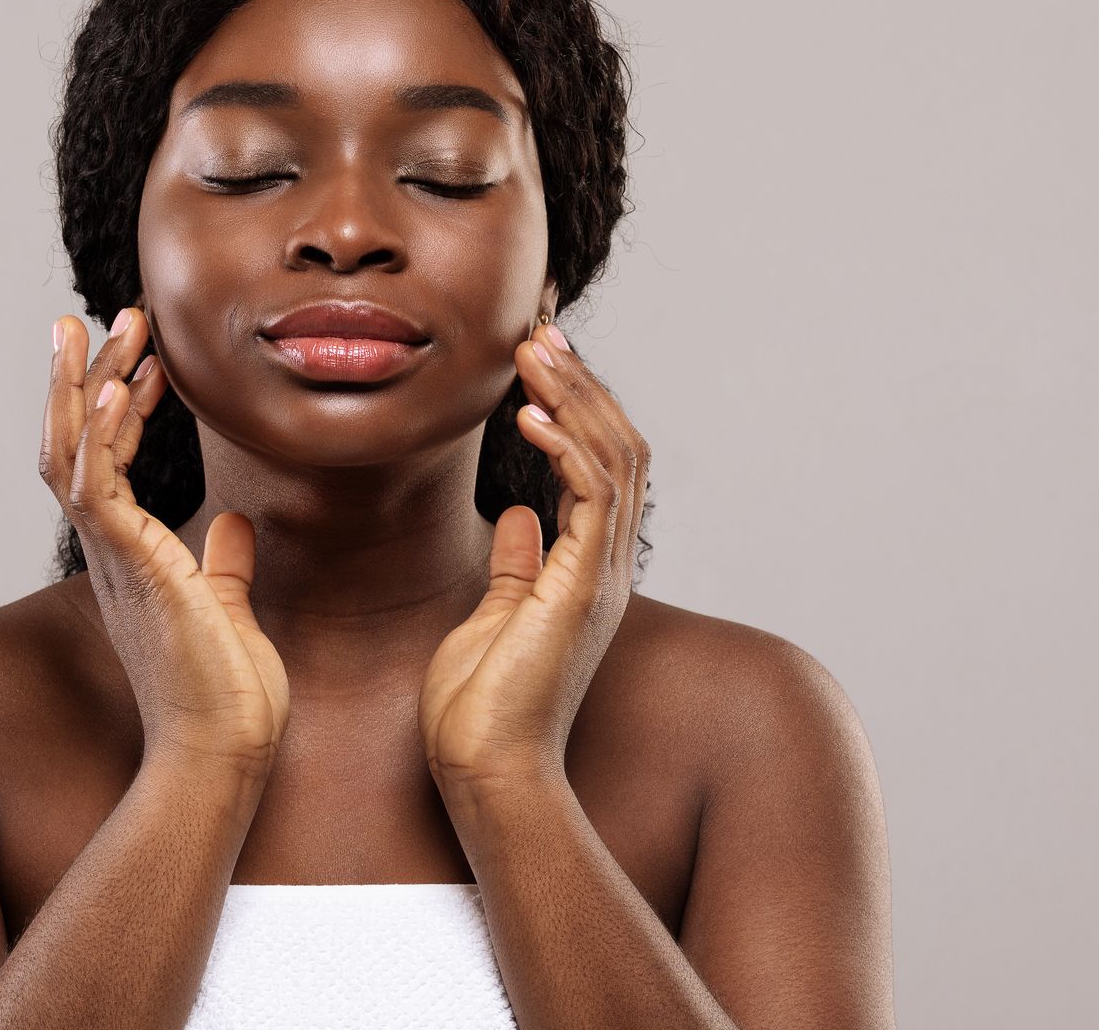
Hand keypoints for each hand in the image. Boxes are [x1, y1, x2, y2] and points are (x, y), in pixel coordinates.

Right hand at [42, 306, 289, 780]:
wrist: (224, 753)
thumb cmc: (228, 696)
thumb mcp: (230, 607)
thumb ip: (227, 564)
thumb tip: (237, 524)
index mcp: (130, 556)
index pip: (107, 462)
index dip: (119, 406)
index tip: (146, 359)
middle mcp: (109, 551)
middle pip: (72, 444)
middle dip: (83, 376)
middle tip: (99, 317)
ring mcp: (112, 556)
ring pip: (70, 452)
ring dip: (81, 384)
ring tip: (92, 324)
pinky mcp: (128, 564)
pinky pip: (96, 483)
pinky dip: (99, 430)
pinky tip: (114, 382)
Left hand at [418, 322, 647, 793]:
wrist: (486, 769)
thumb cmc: (480, 706)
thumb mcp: (495, 615)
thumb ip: (516, 563)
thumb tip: (517, 516)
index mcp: (584, 566)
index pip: (597, 462)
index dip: (574, 402)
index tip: (537, 354)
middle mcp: (604, 564)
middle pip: (617, 446)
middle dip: (581, 381)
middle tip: (541, 329)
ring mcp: (600, 576)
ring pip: (614, 459)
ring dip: (574, 397)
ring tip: (535, 348)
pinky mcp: (583, 588)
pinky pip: (592, 498)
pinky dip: (565, 447)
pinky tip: (529, 412)